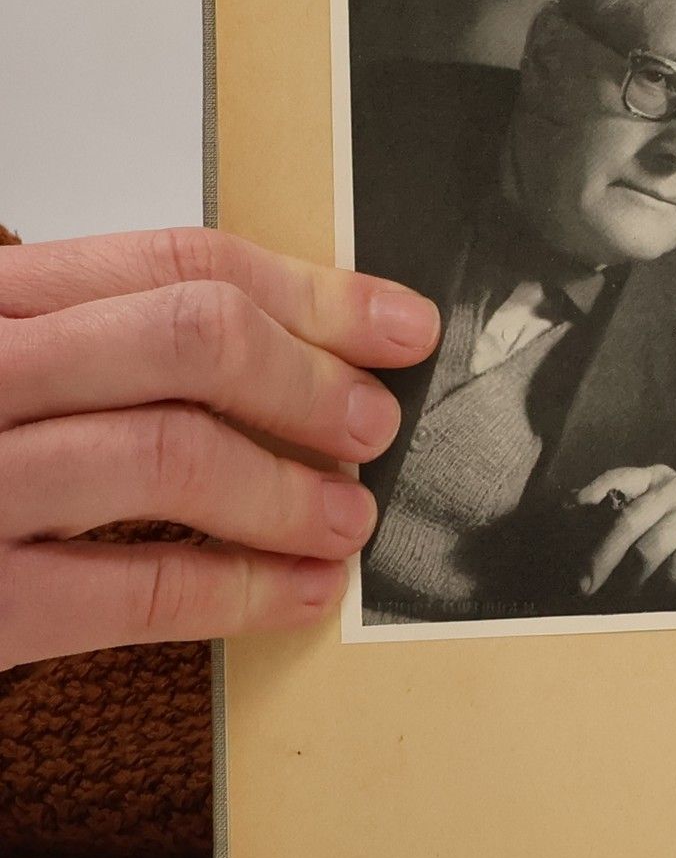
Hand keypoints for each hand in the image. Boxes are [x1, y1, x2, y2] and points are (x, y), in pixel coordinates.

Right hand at [0, 228, 439, 670]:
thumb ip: (98, 342)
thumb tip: (286, 344)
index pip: (174, 262)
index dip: (310, 294)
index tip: (394, 326)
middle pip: (188, 339)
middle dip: (308, 384)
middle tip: (370, 426)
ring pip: (171, 454)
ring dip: (289, 492)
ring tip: (343, 517)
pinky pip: (131, 584)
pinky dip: (237, 590)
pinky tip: (293, 595)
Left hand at [575, 466, 675, 600]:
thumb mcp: (649, 527)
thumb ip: (619, 524)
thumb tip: (572, 534)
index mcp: (654, 480)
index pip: (620, 477)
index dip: (594, 490)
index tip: (573, 507)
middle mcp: (674, 489)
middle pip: (628, 521)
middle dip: (602, 557)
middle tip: (586, 586)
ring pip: (648, 551)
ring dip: (633, 581)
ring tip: (628, 597)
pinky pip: (673, 571)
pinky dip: (662, 589)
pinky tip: (664, 595)